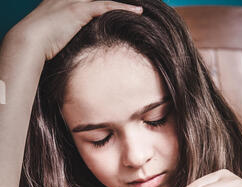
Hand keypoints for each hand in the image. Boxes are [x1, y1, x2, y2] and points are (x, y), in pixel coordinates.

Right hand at [8, 0, 142, 60]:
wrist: (29, 40)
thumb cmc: (37, 44)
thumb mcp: (51, 38)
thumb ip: (63, 38)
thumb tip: (74, 53)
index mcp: (60, 2)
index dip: (100, 3)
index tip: (112, 7)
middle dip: (111, 0)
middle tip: (131, 5)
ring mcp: (73, 1)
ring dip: (122, 3)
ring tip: (138, 7)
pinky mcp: (79, 9)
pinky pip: (107, 5)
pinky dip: (123, 8)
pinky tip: (137, 12)